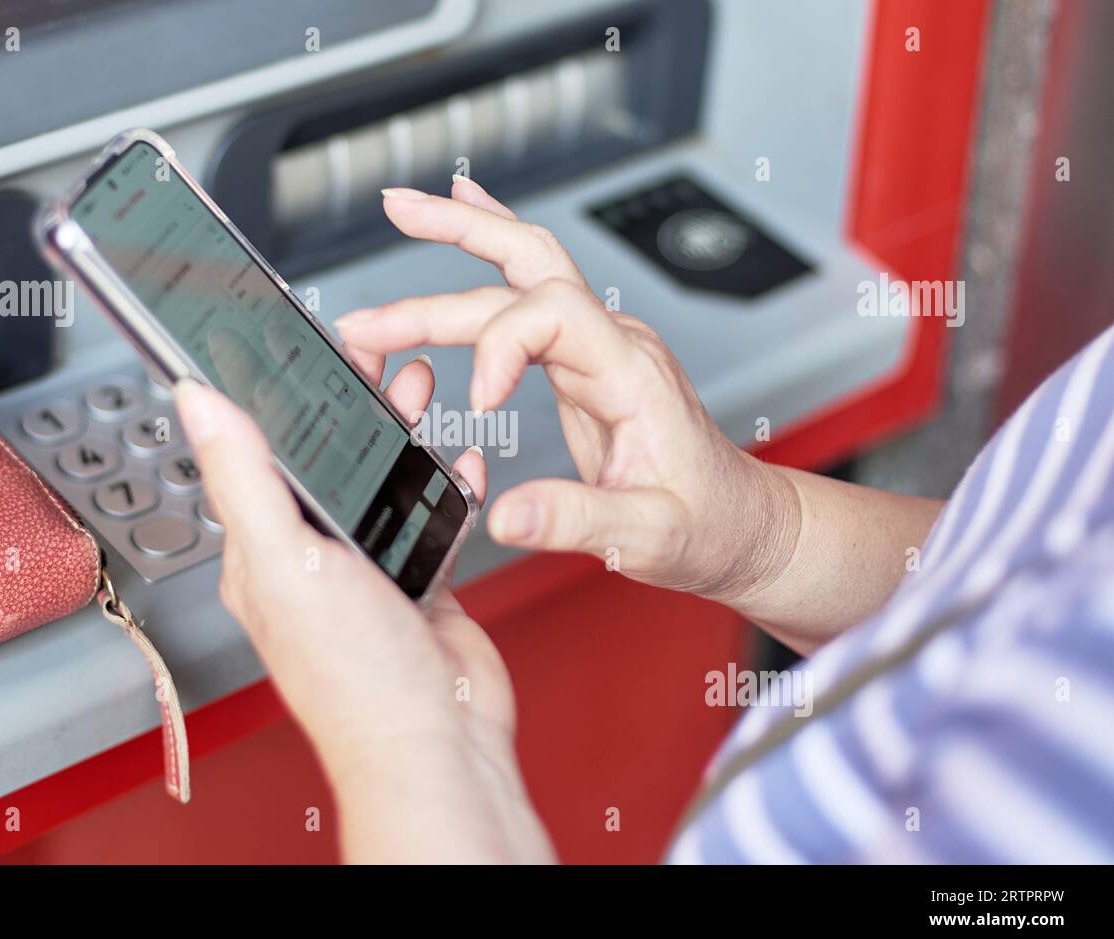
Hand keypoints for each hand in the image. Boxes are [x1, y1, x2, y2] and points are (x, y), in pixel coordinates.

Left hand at [174, 350, 552, 862]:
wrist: (438, 742)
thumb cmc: (355, 677)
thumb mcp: (285, 560)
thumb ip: (244, 478)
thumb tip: (197, 402)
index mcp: (263, 550)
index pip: (252, 455)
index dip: (268, 396)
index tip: (288, 344)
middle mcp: (312, 557)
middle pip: (326, 458)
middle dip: (349, 400)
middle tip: (371, 353)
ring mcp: (370, 570)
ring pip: (381, 480)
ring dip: (399, 430)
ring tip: (417, 386)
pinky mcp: (423, 581)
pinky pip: (432, 516)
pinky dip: (447, 482)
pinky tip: (461, 460)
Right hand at [333, 179, 800, 603]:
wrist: (738, 520)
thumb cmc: (705, 523)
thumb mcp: (648, 537)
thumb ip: (578, 522)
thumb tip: (504, 514)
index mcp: (630, 374)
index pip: (551, 313)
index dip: (497, 347)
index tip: (476, 406)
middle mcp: (615, 343)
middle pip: (530, 264)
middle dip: (454, 240)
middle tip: (393, 218)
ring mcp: (600, 344)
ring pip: (529, 265)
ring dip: (464, 232)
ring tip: (403, 207)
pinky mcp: (585, 358)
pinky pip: (534, 289)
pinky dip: (493, 250)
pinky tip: (468, 215)